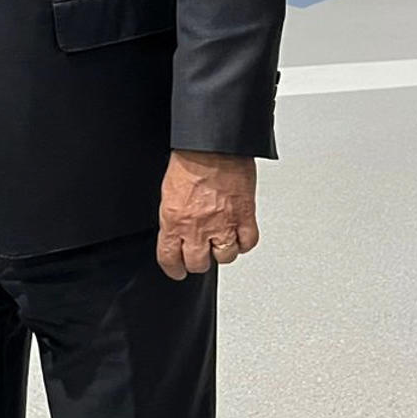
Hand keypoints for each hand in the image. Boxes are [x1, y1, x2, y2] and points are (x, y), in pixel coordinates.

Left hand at [157, 150, 258, 280]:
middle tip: (200, 254)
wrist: (214, 147)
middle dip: (198, 261)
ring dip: (222, 252)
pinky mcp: (245, 217)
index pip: (169, 258)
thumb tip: (175, 231)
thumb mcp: (168, 193)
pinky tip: (239, 235)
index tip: (177, 270)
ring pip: (225, 257)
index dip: (173, 269)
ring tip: (221, 242)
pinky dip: (244, 242)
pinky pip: (248, 243)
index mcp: (174, 221)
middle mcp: (197, 227)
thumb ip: (172, 217)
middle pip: (198, 263)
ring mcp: (223, 224)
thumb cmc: (190, 161)